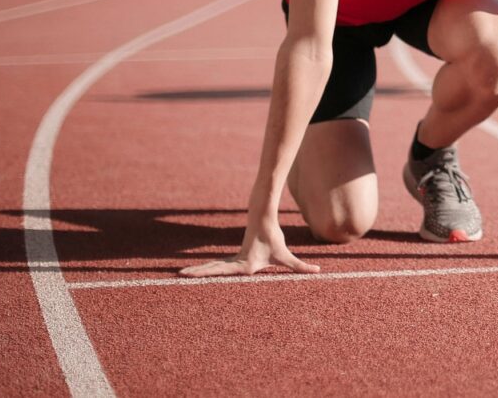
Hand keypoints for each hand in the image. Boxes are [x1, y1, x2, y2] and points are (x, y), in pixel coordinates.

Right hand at [179, 214, 319, 277]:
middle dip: (197, 273)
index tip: (197, 275)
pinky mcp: (233, 259)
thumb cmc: (275, 240)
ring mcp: (233, 259)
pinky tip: (195, 273)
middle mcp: (236, 262)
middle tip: (179, 275)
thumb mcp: (286, 256)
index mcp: (244, 264)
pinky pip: (217, 266)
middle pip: (213, 269)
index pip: (224, 270)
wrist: (264, 221)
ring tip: (180, 274)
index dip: (210, 273)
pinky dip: (206, 270)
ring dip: (198, 271)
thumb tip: (318, 270)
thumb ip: (300, 266)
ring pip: (212, 267)